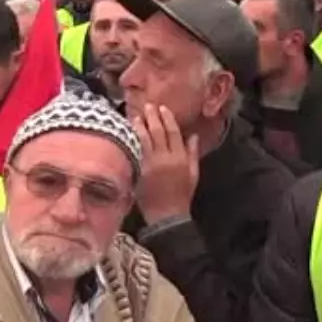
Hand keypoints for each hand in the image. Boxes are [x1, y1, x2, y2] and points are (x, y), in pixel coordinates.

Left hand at [132, 104, 199, 223]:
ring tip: (135, 116)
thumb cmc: (182, 195)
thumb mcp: (193, 174)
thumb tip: (193, 135)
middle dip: (153, 117)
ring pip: (145, 140)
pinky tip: (128, 133)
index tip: (163, 108)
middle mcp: (166, 158)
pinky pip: (136, 151)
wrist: (168, 215)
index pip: (173, 133)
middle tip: (147, 106)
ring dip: (140, 126)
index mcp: (180, 158)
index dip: (168, 119)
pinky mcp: (140, 171)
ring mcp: (151, 165)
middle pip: (158, 132)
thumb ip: (192, 153)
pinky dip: (132, 141)